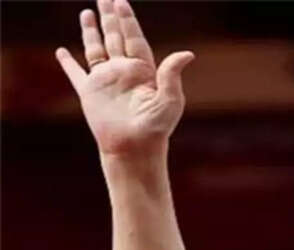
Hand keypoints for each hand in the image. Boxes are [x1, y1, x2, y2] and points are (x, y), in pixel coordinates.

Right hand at [55, 0, 193, 156]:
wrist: (135, 148)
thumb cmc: (156, 127)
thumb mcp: (170, 100)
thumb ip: (172, 74)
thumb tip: (188, 54)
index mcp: (143, 70)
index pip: (134, 38)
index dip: (128, 20)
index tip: (121, 2)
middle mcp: (123, 72)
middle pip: (115, 37)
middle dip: (110, 17)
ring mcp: (105, 80)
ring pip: (96, 49)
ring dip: (91, 31)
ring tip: (88, 12)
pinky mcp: (89, 92)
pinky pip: (75, 73)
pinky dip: (67, 62)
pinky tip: (62, 51)